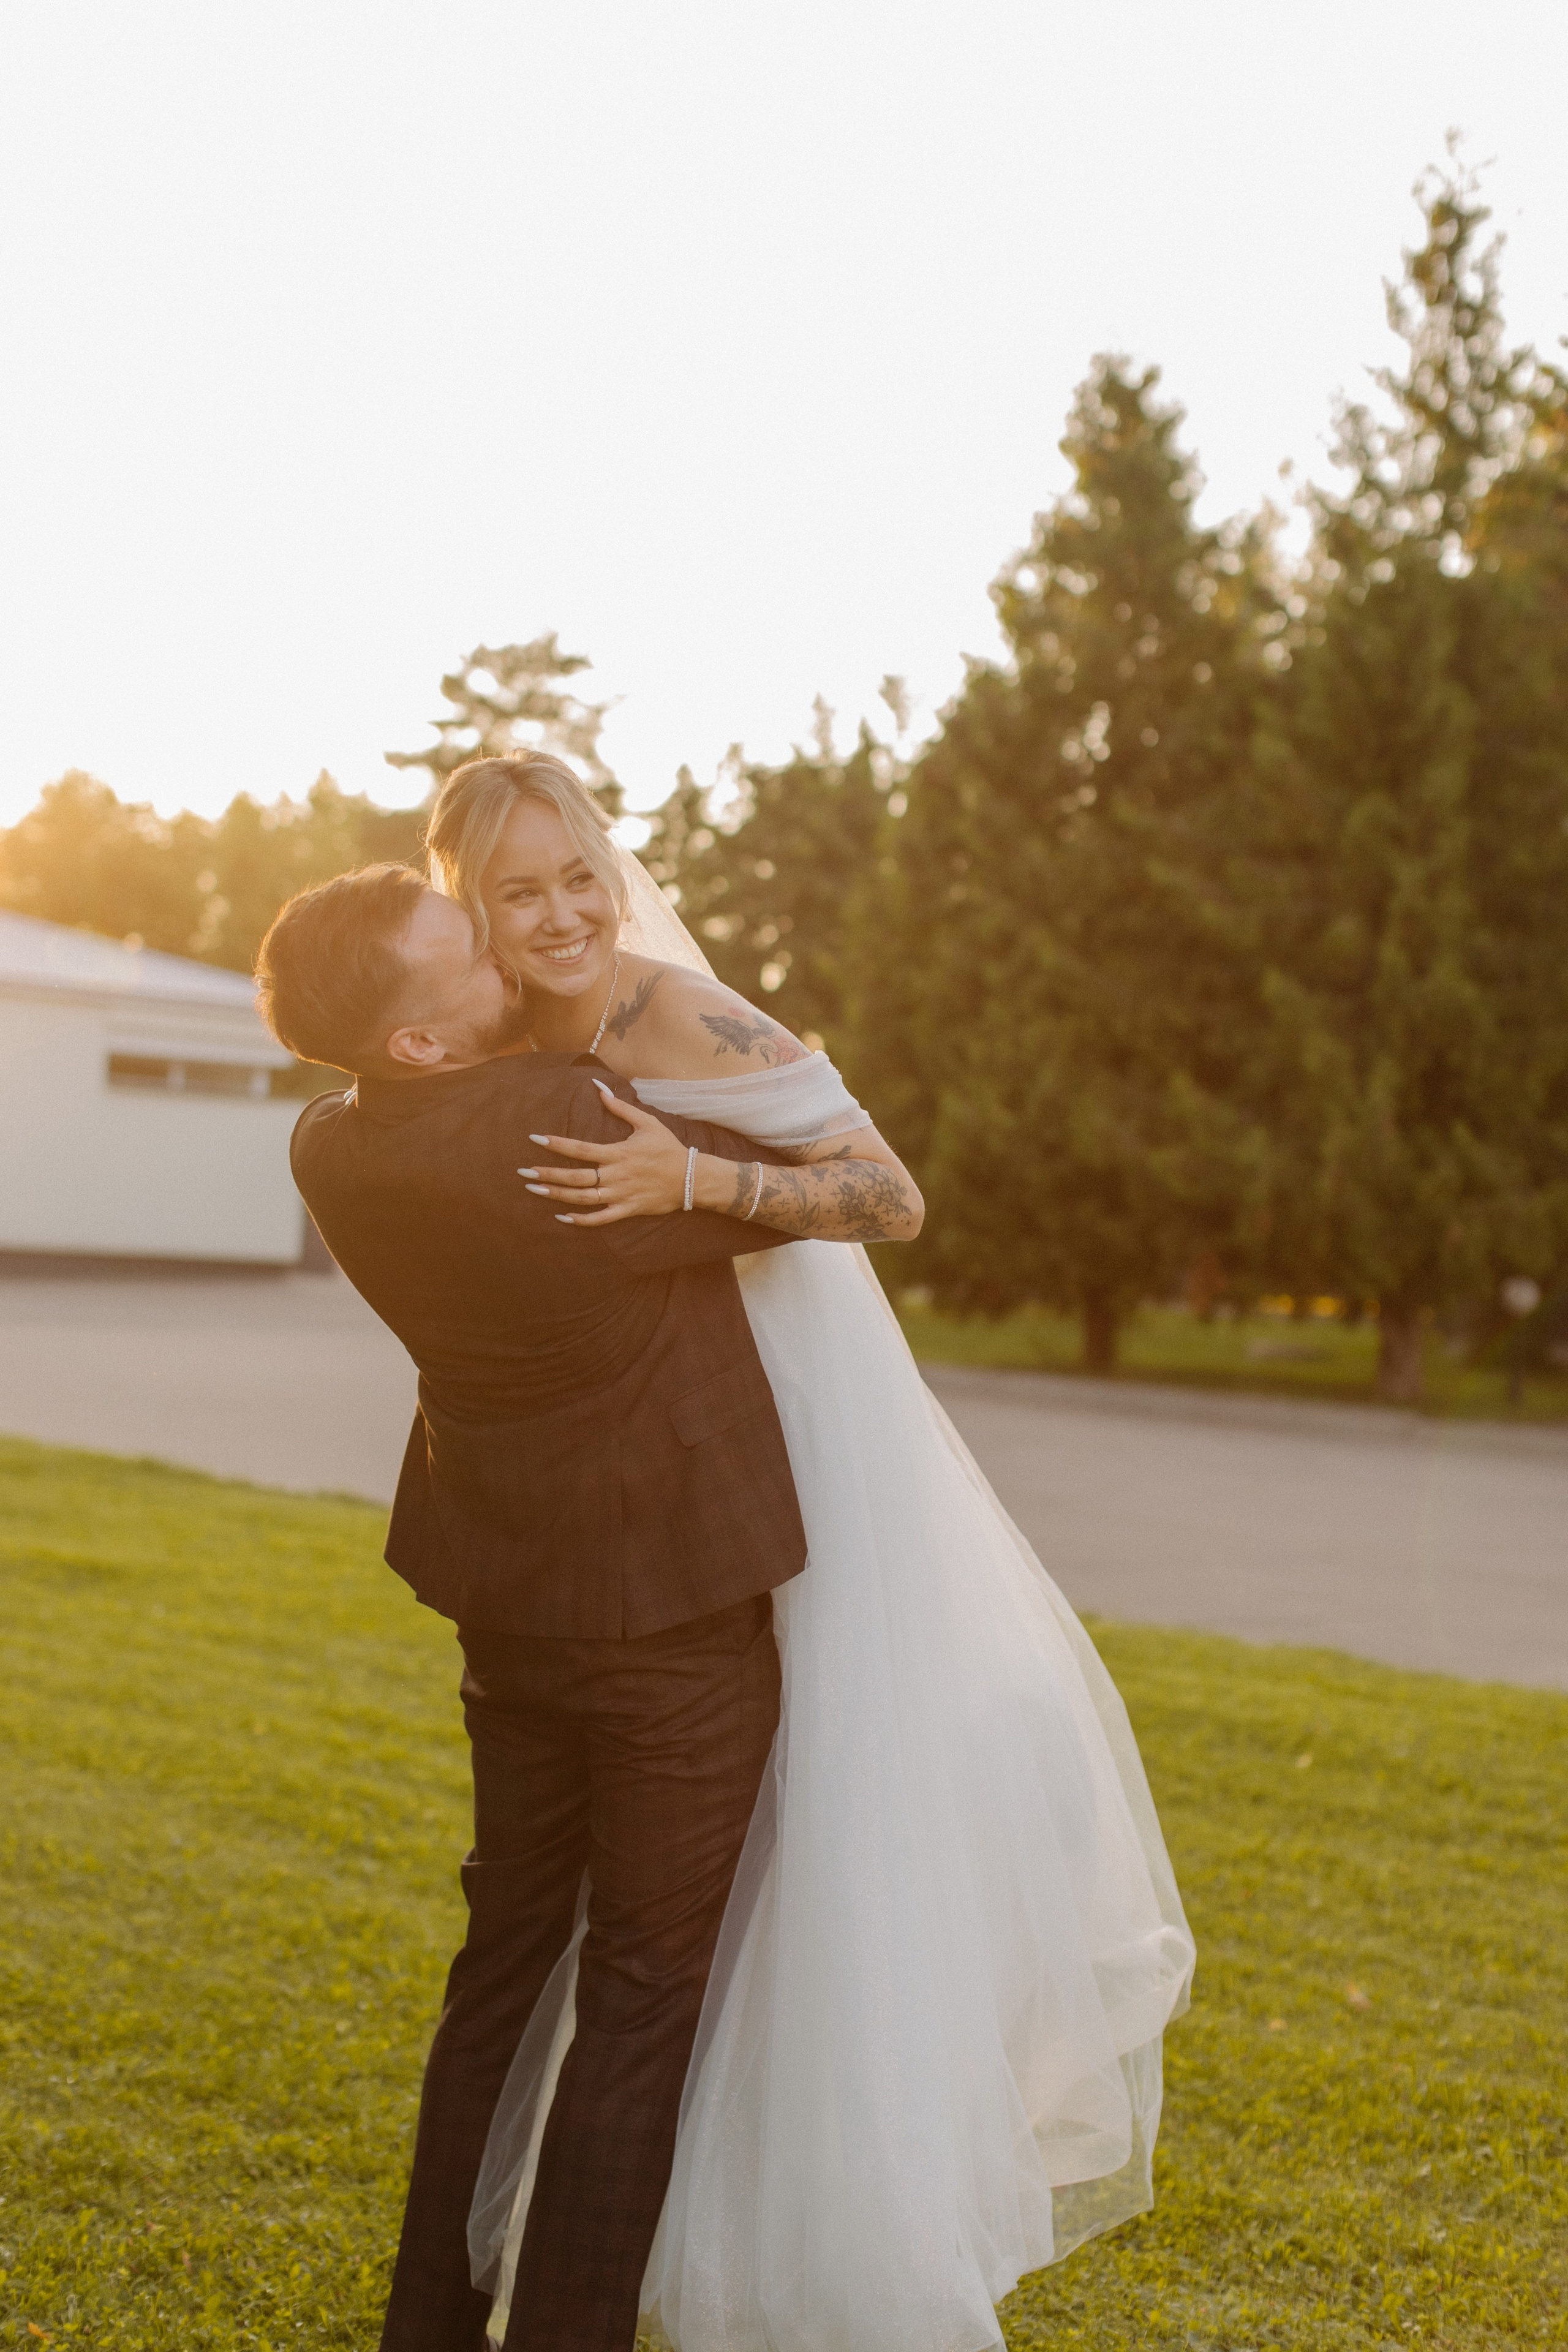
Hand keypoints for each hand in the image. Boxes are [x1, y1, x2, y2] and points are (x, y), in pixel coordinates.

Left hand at [517, 1082, 690, 1223]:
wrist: (692, 1179)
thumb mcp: (647, 1122)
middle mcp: (616, 1175)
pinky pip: (600, 1219)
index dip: (556, 1145)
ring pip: (582, 1198)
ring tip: (534, 1191)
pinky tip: (561, 1217)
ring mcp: (620, 1195)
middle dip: (547, 1174)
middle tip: (523, 1173)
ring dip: (556, 1196)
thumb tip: (598, 1086)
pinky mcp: (627, 1210)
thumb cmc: (668, 1148)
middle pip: (575, 1177)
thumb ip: (620, 1106)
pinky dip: (580, 1221)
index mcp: (618, 1153)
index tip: (534, 1140)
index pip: (580, 1149)